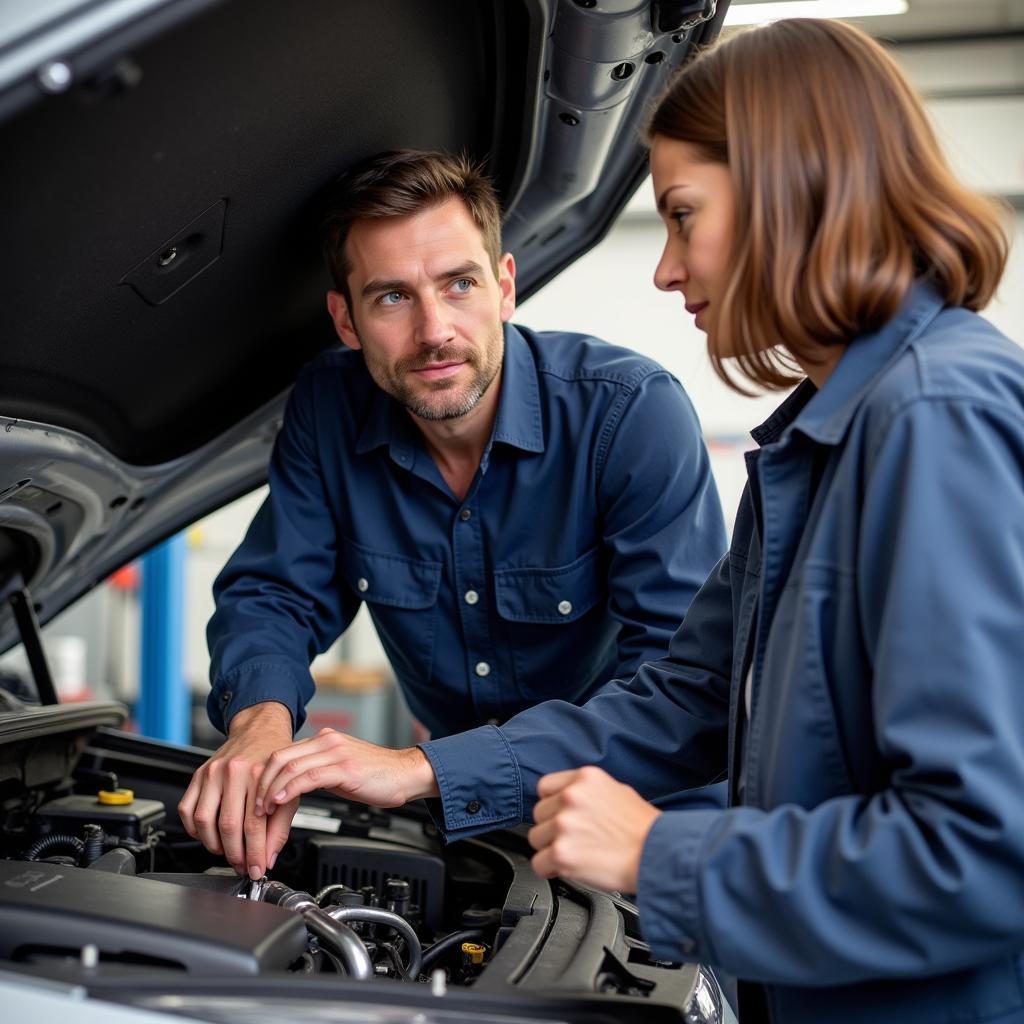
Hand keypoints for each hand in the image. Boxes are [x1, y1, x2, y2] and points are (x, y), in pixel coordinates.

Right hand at [178, 701, 294, 879]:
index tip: (256, 870)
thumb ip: (279, 828)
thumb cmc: (274, 762)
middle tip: (241, 865)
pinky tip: (209, 834)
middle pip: (228, 826)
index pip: (254, 825)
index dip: (254, 853)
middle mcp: (235, 772)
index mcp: (260, 775)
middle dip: (235, 854)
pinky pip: (187, 810)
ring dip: (214, 845)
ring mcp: (213, 773)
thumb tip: (267, 859)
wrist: (260, 732)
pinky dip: (195, 829)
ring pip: (204, 821)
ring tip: (226, 851)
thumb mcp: (287, 791)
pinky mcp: (198, 775)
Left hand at [256, 728, 439, 815]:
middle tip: (253, 805)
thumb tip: (292, 787)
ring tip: (263, 809)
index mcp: (325, 740)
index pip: (282, 752)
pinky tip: (280, 801)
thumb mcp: (340, 770)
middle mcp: (328, 741)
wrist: (407, 774)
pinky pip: (308, 777)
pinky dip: (289, 790)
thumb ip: (318, 771)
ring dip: (271, 790)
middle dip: (261, 783)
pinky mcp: (345, 768)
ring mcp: (336, 752)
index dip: (263, 775)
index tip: (255, 796)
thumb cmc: (377, 775)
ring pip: (290, 766)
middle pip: (280, 757)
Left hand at [527, 766, 661, 892]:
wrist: (658, 854)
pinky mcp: (561, 853)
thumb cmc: (644, 829)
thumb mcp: (618, 790)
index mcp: (585, 778)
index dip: (552, 804)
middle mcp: (571, 797)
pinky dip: (550, 870)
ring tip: (574, 854)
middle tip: (573, 839)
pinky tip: (566, 868)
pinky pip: (538, 863)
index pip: (545, 787)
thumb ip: (589, 792)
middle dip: (552, 828)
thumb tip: (571, 800)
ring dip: (551, 848)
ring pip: (536, 838)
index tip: (557, 815)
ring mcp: (564, 824)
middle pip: (539, 813)